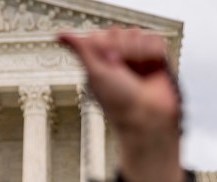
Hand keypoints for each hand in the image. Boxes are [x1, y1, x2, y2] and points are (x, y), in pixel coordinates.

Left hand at [57, 27, 184, 181]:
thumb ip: (80, 50)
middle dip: (122, 50)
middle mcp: (119, 56)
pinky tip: (149, 70)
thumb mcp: (94, 73)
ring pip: (138, 34)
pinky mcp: (157, 57)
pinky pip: (155, 40)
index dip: (107, 45)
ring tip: (138, 74)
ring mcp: (138, 56)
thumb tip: (59, 34)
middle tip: (122, 71)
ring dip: (137, 54)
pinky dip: (152, 55)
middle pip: (121, 31)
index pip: (104, 33)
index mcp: (101, 60)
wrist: (148, 115)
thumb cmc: (118, 103)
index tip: (107, 63)